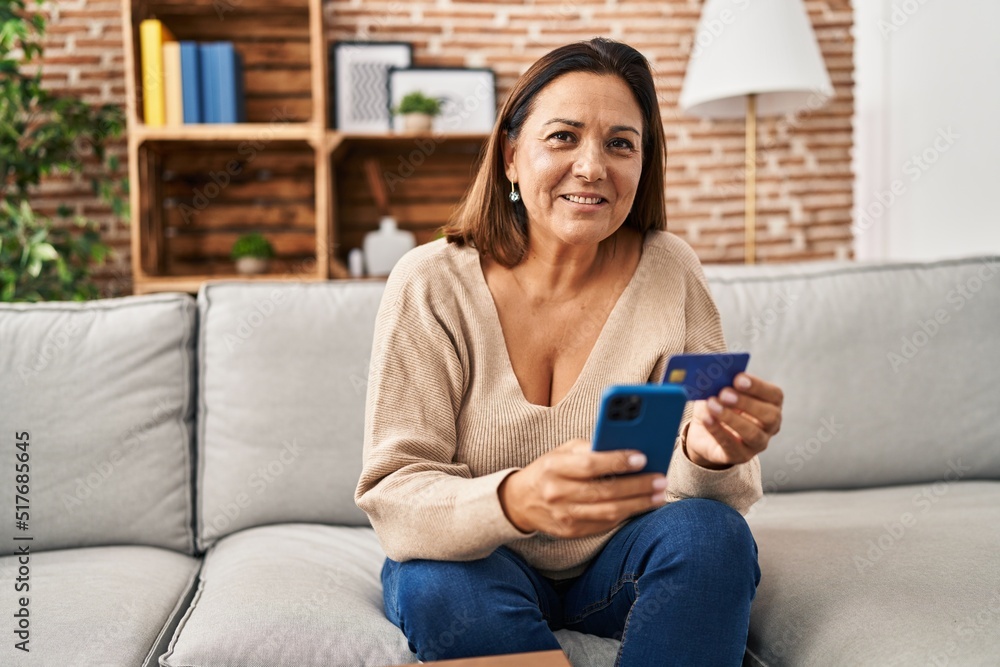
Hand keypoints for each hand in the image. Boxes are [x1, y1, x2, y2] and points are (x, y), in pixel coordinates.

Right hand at [498, 439, 665, 538]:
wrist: (521, 501)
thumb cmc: (550, 469)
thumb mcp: (563, 451)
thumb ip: (590, 448)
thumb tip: (626, 448)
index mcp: (554, 467)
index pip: (589, 465)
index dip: (617, 462)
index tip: (642, 457)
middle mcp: (557, 493)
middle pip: (604, 491)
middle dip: (637, 486)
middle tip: (661, 479)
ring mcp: (564, 516)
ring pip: (608, 512)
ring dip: (638, 504)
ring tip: (659, 495)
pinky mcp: (571, 532)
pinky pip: (604, 525)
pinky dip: (626, 515)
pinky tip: (642, 506)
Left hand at [684, 372, 782, 469]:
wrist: (704, 432)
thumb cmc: (719, 405)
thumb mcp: (720, 390)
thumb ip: (723, 383)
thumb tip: (717, 376)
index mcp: (771, 404)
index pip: (774, 395)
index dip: (758, 386)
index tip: (738, 378)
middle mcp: (771, 426)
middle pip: (769, 416)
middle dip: (746, 403)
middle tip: (724, 393)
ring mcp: (758, 444)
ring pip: (752, 433)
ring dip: (731, 418)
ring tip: (712, 405)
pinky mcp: (740, 456)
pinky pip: (732, 446)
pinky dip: (718, 431)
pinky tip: (707, 419)